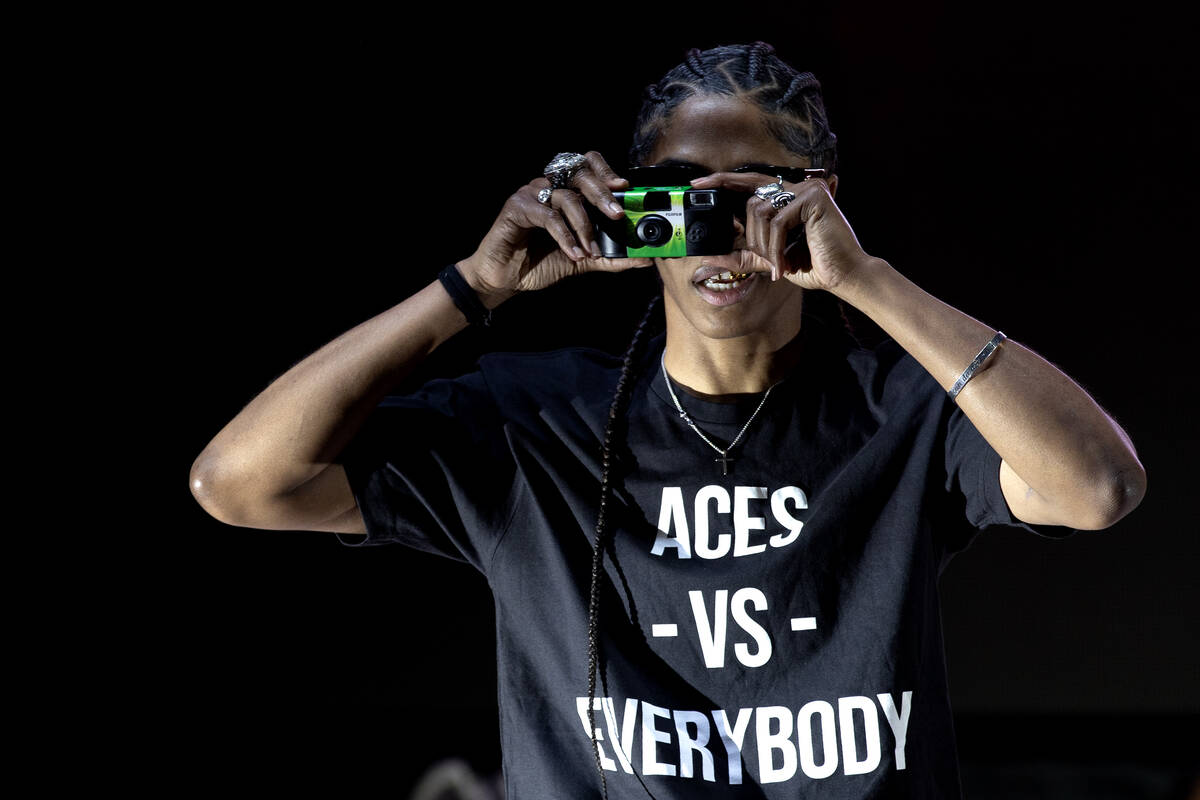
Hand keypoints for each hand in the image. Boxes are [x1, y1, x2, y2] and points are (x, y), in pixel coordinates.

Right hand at [457, 151, 654, 306]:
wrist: (506, 279)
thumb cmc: (540, 262)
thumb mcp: (583, 259)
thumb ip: (612, 257)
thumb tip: (645, 259)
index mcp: (566, 191)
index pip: (588, 165)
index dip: (606, 171)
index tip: (623, 188)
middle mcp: (550, 186)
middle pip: (580, 174)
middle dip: (602, 195)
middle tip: (617, 216)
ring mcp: (532, 193)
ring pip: (567, 198)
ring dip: (584, 226)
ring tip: (590, 250)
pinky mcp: (517, 206)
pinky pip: (548, 216)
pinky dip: (565, 236)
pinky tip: (573, 253)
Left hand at [689, 171, 873, 292]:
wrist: (844, 276)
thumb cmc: (813, 266)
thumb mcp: (770, 259)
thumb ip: (744, 254)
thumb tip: (711, 256)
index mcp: (788, 196)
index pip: (749, 182)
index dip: (722, 180)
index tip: (695, 183)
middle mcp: (798, 186)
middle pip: (751, 201)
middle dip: (750, 237)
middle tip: (763, 262)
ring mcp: (807, 188)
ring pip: (761, 211)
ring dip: (764, 246)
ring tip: (778, 265)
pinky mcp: (813, 196)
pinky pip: (777, 221)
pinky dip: (775, 247)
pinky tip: (784, 264)